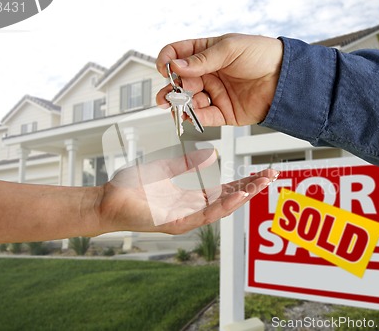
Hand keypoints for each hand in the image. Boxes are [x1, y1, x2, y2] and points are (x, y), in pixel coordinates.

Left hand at [97, 149, 278, 234]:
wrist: (107, 200)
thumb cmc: (132, 186)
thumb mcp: (165, 168)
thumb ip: (188, 163)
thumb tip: (213, 154)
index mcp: (192, 197)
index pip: (225, 189)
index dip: (245, 182)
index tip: (262, 173)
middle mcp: (192, 209)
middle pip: (228, 199)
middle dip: (251, 189)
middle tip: (271, 177)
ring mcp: (185, 218)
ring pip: (220, 209)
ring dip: (241, 197)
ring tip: (259, 185)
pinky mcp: (175, 224)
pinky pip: (202, 215)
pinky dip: (221, 206)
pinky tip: (236, 196)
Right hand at [156, 33, 282, 126]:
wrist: (286, 78)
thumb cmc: (263, 55)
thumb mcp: (230, 48)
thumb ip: (202, 59)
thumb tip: (177, 66)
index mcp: (207, 53)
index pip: (178, 55)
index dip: (168, 61)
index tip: (165, 68)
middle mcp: (208, 74)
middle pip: (180, 82)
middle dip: (170, 89)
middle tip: (168, 94)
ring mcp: (215, 93)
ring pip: (189, 101)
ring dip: (180, 105)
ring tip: (178, 105)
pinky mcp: (224, 112)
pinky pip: (205, 117)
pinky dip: (195, 117)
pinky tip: (189, 115)